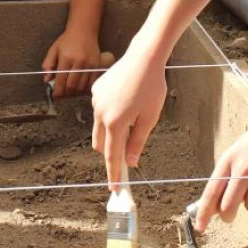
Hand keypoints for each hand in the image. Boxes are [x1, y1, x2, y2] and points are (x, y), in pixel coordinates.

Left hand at [42, 30, 99, 97]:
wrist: (83, 30)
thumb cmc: (67, 40)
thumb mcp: (53, 50)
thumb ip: (47, 65)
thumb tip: (46, 80)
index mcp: (66, 58)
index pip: (61, 80)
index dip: (57, 91)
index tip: (55, 96)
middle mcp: (79, 62)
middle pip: (72, 86)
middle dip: (66, 94)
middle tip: (62, 94)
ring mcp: (89, 64)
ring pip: (82, 86)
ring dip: (75, 92)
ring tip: (70, 91)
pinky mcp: (97, 66)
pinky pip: (92, 83)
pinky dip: (86, 88)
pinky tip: (80, 88)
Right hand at [91, 43, 167, 187]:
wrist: (143, 59)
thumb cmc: (151, 88)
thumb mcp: (149, 118)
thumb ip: (137, 141)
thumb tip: (130, 162)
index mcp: (115, 123)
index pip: (111, 156)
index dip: (113, 173)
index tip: (114, 188)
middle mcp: (100, 113)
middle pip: (100, 143)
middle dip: (110, 152)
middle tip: (126, 155)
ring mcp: (95, 101)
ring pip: (98, 126)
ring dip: (110, 132)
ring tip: (131, 119)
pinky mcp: (95, 90)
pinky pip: (99, 109)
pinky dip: (108, 114)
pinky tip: (125, 102)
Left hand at [196, 105, 247, 230]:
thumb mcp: (239, 152)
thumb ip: (229, 173)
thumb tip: (220, 201)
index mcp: (227, 160)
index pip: (211, 191)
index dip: (204, 211)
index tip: (200, 226)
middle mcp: (241, 169)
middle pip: (228, 206)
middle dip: (227, 215)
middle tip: (228, 217)